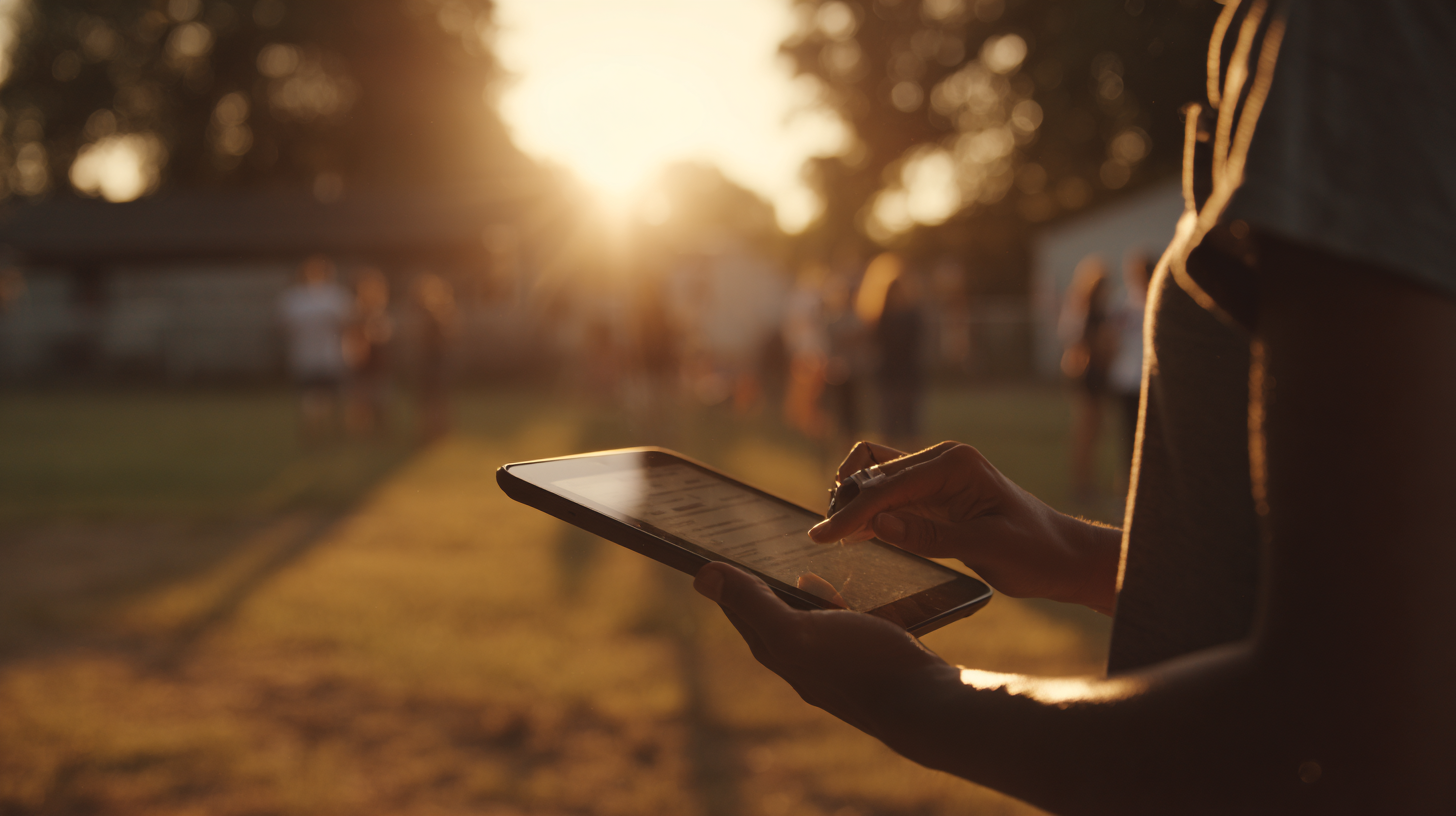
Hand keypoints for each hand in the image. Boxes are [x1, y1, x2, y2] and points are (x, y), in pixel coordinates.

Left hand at [694, 562, 954, 746]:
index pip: (737, 607)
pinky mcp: (859, 664)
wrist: (922, 706)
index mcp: (775, 651)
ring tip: (795, 564)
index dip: (725, 577)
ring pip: (802, 621)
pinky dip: (828, 605)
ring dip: (795, 593)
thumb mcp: (797, 629)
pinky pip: (833, 628)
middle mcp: (797, 662)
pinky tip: (841, 591)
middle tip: (752, 546)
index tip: (713, 544)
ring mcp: (829, 666)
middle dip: (757, 583)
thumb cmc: (861, 662)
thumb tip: (702, 578)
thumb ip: (753, 603)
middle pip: (766, 614)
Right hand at [813, 441, 1120, 612]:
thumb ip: (929, 535)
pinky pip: (891, 499)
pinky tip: (854, 535)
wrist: (1066, 558)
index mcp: (955, 464)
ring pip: (877, 479)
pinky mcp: (934, 500)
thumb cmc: (1036, 550)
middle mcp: (942, 462)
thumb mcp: (985, 547)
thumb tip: (876, 523)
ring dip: (854, 503)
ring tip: (832, 535)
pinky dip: (869, 513)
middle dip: (846, 505)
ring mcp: (937, 479)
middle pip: (875, 474)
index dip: (853, 511)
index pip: (890, 485)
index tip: (822, 536)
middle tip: (821, 539)